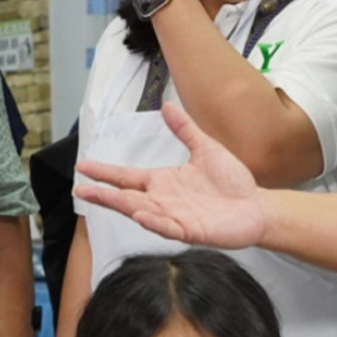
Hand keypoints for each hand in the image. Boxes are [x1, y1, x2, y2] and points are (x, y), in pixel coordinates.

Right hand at [75, 103, 268, 248]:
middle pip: (127, 197)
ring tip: (101, 197)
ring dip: (122, 205)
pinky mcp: (191, 231)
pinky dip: (154, 222)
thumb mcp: (205, 149)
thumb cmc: (231, 181)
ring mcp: (175, 217)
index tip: (84, 166)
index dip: (106, 173)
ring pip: (141, 212)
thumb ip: (185, 130)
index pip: (128, 177)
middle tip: (80, 188)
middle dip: (103, 193)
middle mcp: (163, 201)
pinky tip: (141, 215)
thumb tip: (167, 105)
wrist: (256, 205)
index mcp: (163, 182)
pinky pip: (168, 227)